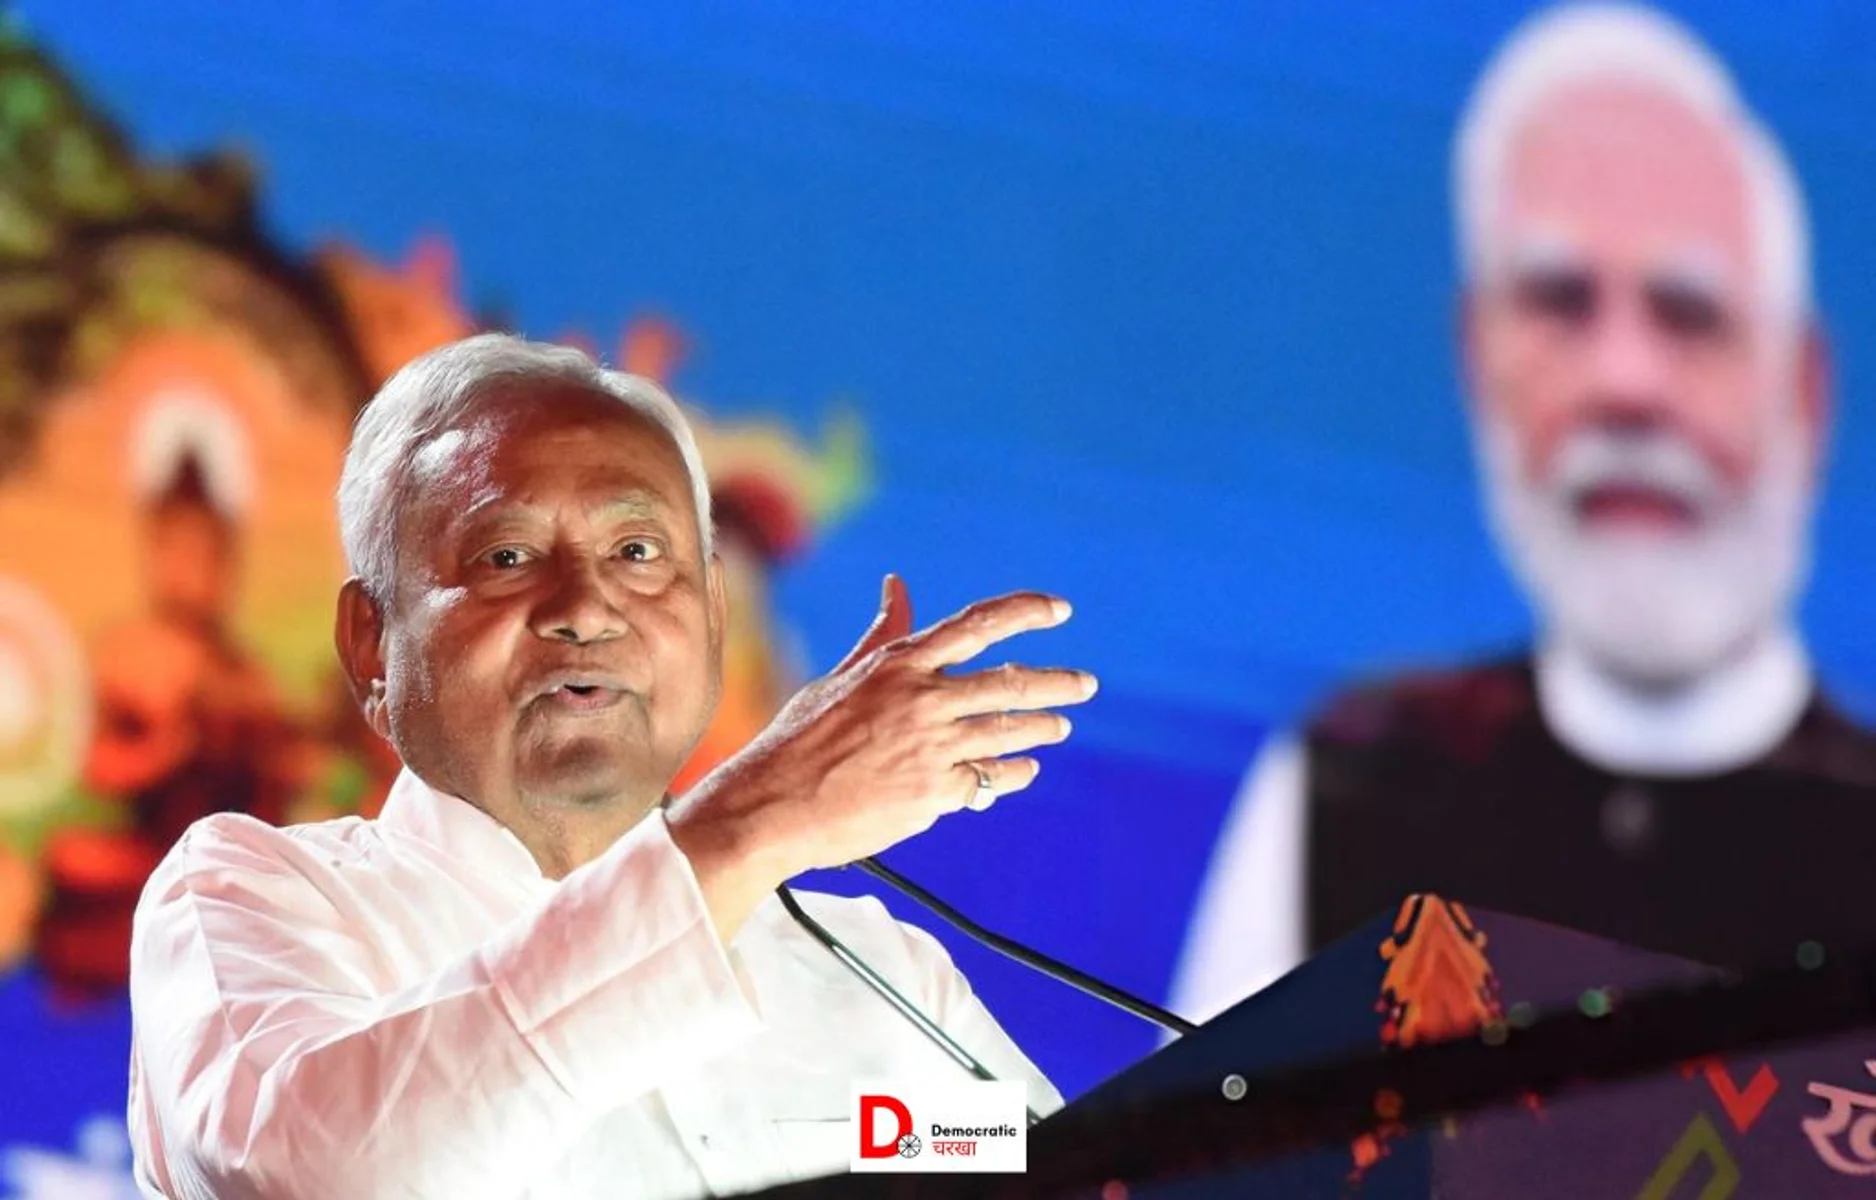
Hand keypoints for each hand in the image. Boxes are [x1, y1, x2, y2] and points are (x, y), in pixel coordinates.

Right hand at [668, 575, 1096, 934]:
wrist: (775, 806)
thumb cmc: (799, 739)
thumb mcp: (841, 676)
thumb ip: (884, 634)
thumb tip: (898, 584)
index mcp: (899, 664)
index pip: (978, 625)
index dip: (1025, 612)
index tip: (1060, 609)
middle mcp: (923, 699)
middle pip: (1011, 682)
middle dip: (1057, 683)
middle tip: (1085, 684)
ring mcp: (933, 747)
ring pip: (1008, 731)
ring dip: (1042, 727)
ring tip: (1059, 727)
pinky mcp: (935, 792)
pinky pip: (991, 779)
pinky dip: (1013, 773)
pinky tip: (1025, 770)